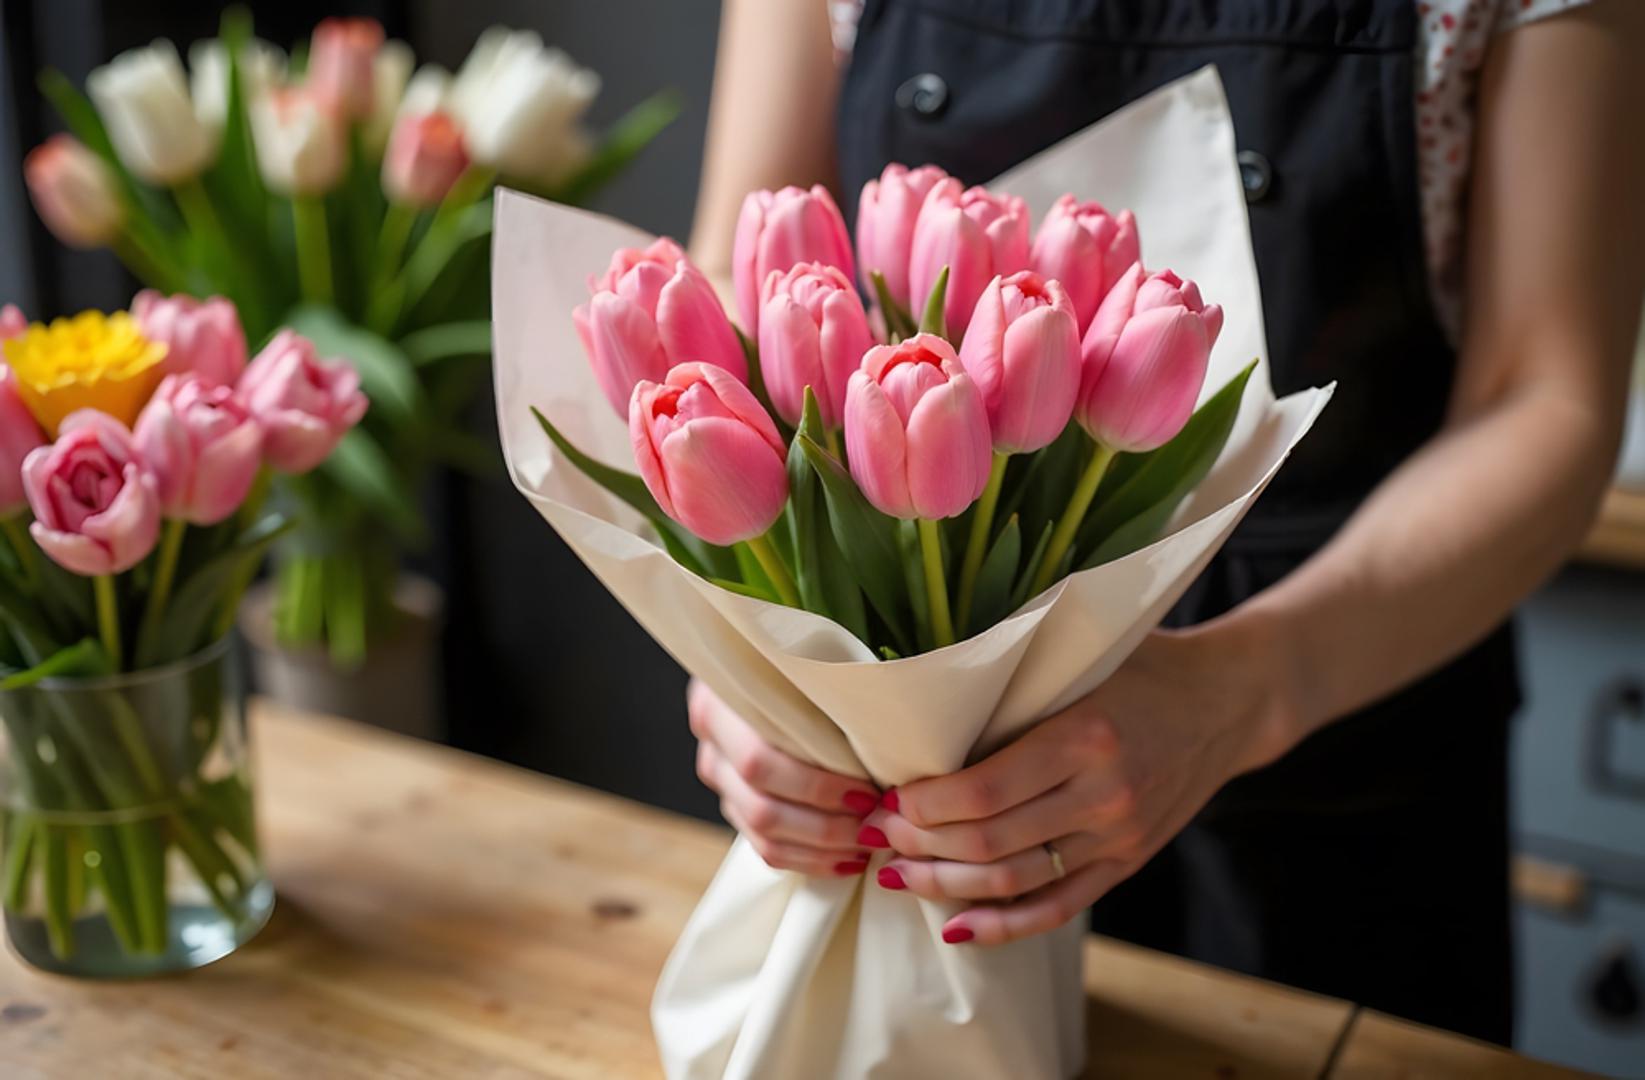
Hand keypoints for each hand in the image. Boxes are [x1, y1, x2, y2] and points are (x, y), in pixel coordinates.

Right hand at [688, 678, 882, 876]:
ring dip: (823, 849)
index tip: (867, 792)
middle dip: (826, 826)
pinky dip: (811, 860)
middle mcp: (712, 747)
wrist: (764, 670)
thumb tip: (882, 740)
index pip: (760, 763)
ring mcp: (720, 781)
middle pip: (762, 808)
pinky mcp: (733, 807)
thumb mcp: (803, 667)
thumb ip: (824, 696)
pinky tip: (848, 858)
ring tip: (868, 845)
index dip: (816, 786)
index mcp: (718, 706)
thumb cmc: (800, 665)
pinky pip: (767, 850)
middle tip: (874, 824)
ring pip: (765, 836)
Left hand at [858, 620, 1295, 945]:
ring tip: (896, 874)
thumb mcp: (1084, 656)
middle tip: (876, 833)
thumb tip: (918, 698)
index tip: (885, 796)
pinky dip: (1002, 925)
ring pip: (1015, 880)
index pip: (986, 788)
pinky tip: (955, 926)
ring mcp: (1119, 837)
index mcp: (1085, 736)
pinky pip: (1057, 907)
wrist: (1229, 701)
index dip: (925, 804)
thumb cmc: (1144, 664)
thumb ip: (1016, 681)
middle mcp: (1105, 794)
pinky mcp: (1127, 863)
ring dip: (945, 885)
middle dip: (920, 844)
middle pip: (991, 841)